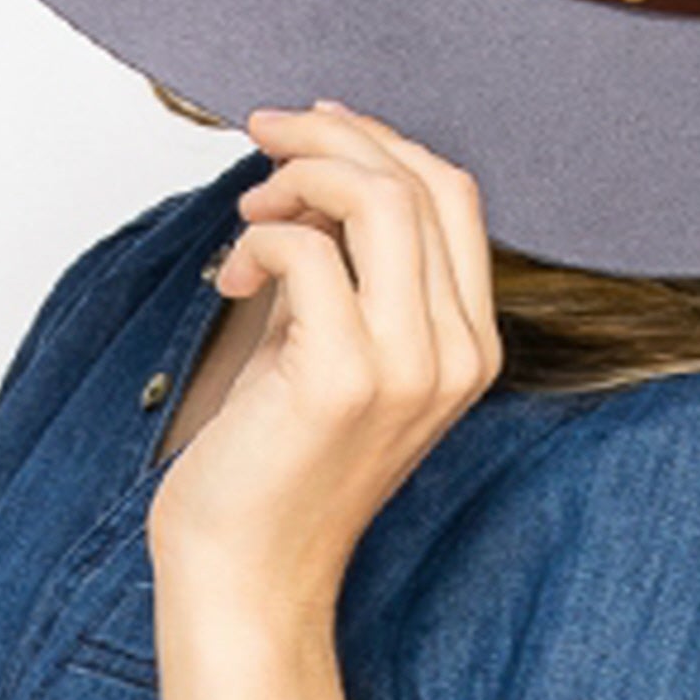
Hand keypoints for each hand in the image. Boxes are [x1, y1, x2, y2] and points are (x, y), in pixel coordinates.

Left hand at [144, 100, 504, 628]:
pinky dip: (259, 238)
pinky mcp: (345, 378)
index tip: (314, 125)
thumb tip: (318, 165)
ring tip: (252, 209)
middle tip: (265, 134)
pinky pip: (307, 252)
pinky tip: (232, 277)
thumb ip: (351, 266)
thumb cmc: (276, 462)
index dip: (381, 140)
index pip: (455, 194)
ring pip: (379, 200)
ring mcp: (410, 367)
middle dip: (333, 137)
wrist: (246, 574)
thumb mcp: (334, 346)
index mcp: (468, 343)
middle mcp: (457, 352)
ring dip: (299, 175)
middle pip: (421, 182)